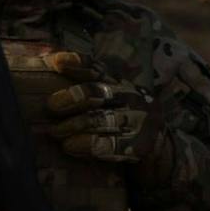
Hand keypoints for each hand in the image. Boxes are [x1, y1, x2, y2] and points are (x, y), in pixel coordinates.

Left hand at [43, 52, 171, 172]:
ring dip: (74, 126)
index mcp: (119, 82)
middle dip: (72, 97)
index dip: (77, 63)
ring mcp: (137, 120)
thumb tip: (49, 67)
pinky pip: (111, 144)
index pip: (96, 69)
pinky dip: (88, 145)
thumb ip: (87, 86)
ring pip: (101, 119)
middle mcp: (130, 96)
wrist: (160, 148)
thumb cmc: (122, 118)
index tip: (56, 62)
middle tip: (51, 106)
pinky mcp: (140, 144)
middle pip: (97, 92)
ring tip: (55, 132)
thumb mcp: (110, 98)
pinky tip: (71, 146)